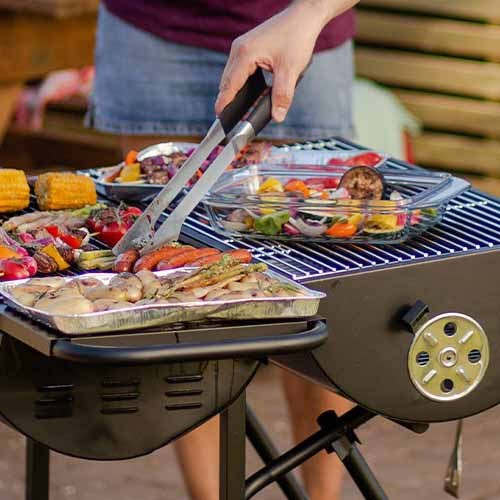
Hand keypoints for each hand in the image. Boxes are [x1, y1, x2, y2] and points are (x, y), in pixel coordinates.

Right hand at [215, 2, 324, 122]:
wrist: (304, 17)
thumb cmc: (297, 37)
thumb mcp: (290, 71)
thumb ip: (282, 96)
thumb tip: (277, 116)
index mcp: (245, 54)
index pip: (229, 85)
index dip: (223, 103)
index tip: (219, 118)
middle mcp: (239, 49)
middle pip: (227, 81)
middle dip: (228, 100)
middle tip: (230, 119)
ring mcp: (241, 47)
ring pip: (232, 76)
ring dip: (235, 91)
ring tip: (238, 109)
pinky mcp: (247, 47)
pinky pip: (239, 70)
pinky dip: (241, 83)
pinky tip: (248, 93)